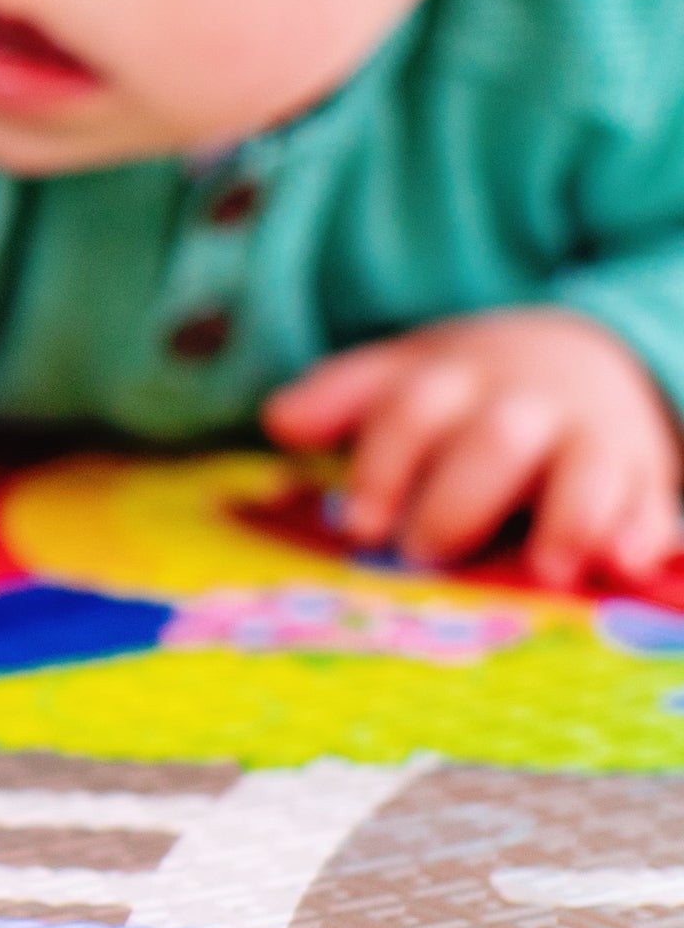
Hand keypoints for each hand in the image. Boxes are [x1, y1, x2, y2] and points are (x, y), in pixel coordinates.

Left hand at [262, 308, 682, 587]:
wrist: (580, 355)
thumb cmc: (465, 391)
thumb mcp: (401, 377)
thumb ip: (340, 397)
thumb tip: (280, 421)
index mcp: (453, 379)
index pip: (411, 411)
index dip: (383, 469)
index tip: (360, 525)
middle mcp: (522, 406)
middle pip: (494, 442)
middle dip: (458, 502)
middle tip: (425, 553)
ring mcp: (587, 439)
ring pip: (584, 469)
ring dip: (566, 518)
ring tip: (547, 572)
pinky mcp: (641, 475)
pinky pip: (649, 501)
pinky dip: (641, 529)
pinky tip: (626, 561)